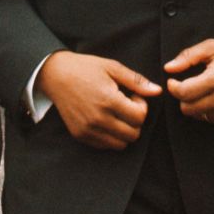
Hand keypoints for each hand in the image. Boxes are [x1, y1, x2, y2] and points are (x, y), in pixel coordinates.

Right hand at [36, 52, 160, 150]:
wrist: (56, 75)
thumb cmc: (86, 68)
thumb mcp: (112, 67)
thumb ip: (136, 81)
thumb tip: (158, 91)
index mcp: (108, 100)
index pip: (139, 117)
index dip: (142, 107)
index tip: (133, 97)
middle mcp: (98, 118)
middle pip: (133, 134)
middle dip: (135, 121)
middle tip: (126, 106)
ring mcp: (88, 129)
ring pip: (120, 144)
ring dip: (124, 131)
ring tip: (116, 113)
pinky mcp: (80, 135)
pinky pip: (105, 146)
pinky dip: (111, 136)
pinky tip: (106, 119)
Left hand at [164, 38, 213, 125]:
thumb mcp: (212, 47)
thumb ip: (187, 56)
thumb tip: (168, 68)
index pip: (184, 93)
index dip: (173, 87)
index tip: (173, 81)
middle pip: (188, 109)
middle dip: (183, 97)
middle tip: (188, 85)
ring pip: (199, 116)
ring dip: (196, 104)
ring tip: (205, 89)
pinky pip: (213, 119)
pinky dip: (209, 110)